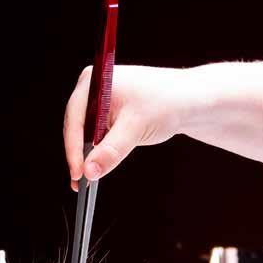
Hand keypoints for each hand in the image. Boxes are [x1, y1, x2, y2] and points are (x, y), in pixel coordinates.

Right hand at [64, 65, 191, 188]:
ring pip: (88, 132)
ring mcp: (103, 100)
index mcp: (94, 82)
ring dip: (89, 154)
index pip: (74, 119)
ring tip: (86, 178)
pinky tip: (100, 165)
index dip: (73, 148)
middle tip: (79, 180)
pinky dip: (101, 149)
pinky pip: (100, 133)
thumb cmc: (166, 103)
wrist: (190, 101)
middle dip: (79, 154)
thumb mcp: (135, 128)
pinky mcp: (113, 112)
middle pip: (77, 126)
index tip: (77, 172)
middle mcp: (94, 88)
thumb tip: (89, 171)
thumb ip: (110, 151)